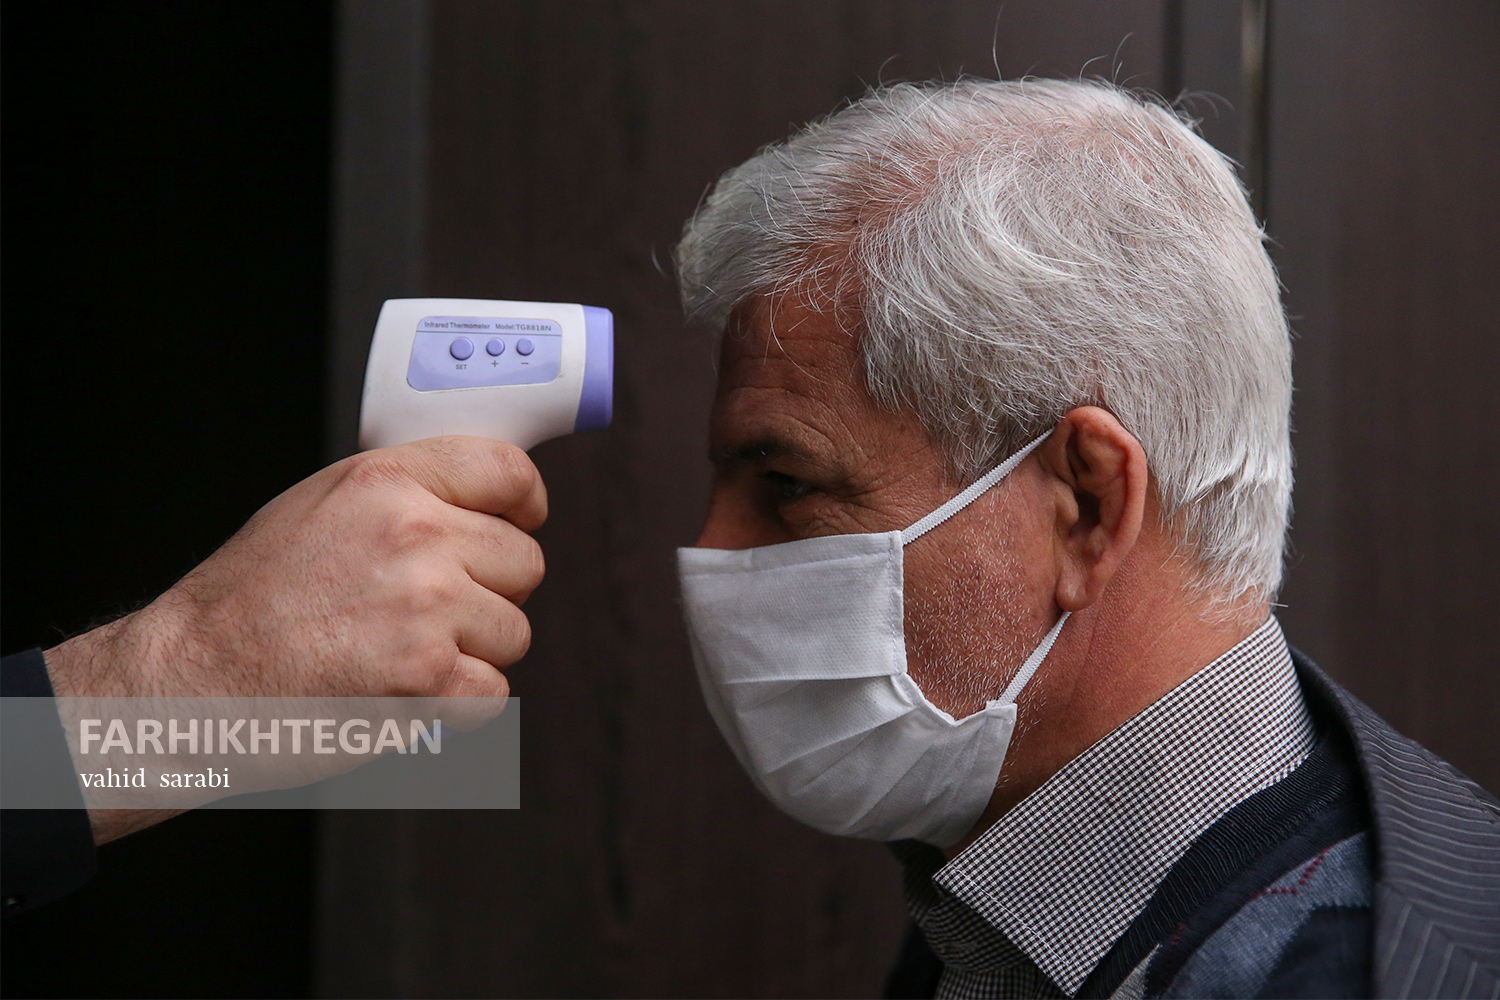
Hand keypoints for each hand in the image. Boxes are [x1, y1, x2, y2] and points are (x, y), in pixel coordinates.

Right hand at [46, 436, 546, 702]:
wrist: (189, 682)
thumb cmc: (244, 603)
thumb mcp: (316, 507)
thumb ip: (399, 494)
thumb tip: (472, 500)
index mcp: (387, 482)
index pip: (506, 470)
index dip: (524, 502)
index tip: (521, 521)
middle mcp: (414, 535)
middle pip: (524, 561)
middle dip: (489, 592)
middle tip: (430, 614)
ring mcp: (427, 607)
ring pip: (514, 631)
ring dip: (472, 653)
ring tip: (400, 654)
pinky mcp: (428, 677)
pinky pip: (493, 692)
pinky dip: (456, 705)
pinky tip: (401, 693)